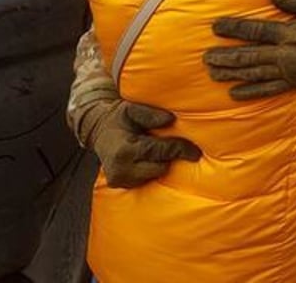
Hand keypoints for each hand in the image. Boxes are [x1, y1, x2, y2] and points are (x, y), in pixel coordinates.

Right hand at [86, 100, 200, 188]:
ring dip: (161, 163)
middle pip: (160, 168)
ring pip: (155, 176)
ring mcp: (120, 180)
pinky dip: (152, 169)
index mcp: (124, 150)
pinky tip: (150, 159)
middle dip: (171, 157)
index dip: (180, 150)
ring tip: (159, 150)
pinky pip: (146, 180)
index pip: (159, 152)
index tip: (196, 152)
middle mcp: (120, 169)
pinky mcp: (121, 185)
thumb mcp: (131, 109)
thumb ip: (150, 114)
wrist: (99, 131)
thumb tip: (170, 119)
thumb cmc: (119, 118)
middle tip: (181, 148)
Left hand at [204, 0, 295, 100]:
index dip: (234, 28)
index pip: (256, 30)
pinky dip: (250, 91)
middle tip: (206, 57)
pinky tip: (234, 93)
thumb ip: (291, 2)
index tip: (216, 27)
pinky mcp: (292, 82)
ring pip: (254, 72)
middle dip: (226, 56)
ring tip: (213, 73)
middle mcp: (284, 52)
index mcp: (288, 32)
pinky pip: (268, 89)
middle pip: (250, 54)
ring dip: (232, 73)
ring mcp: (287, 69)